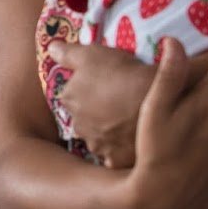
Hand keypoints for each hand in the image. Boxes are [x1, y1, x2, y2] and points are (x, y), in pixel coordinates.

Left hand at [49, 40, 155, 167]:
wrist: (156, 98)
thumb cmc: (122, 71)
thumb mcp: (92, 53)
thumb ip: (67, 53)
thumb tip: (51, 49)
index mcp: (68, 98)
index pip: (74, 94)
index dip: (91, 89)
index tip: (107, 85)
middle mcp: (76, 125)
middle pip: (85, 117)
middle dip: (97, 113)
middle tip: (119, 103)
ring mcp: (96, 144)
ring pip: (99, 138)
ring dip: (108, 132)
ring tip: (129, 121)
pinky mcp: (115, 160)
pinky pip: (115, 158)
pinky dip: (120, 151)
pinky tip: (132, 142)